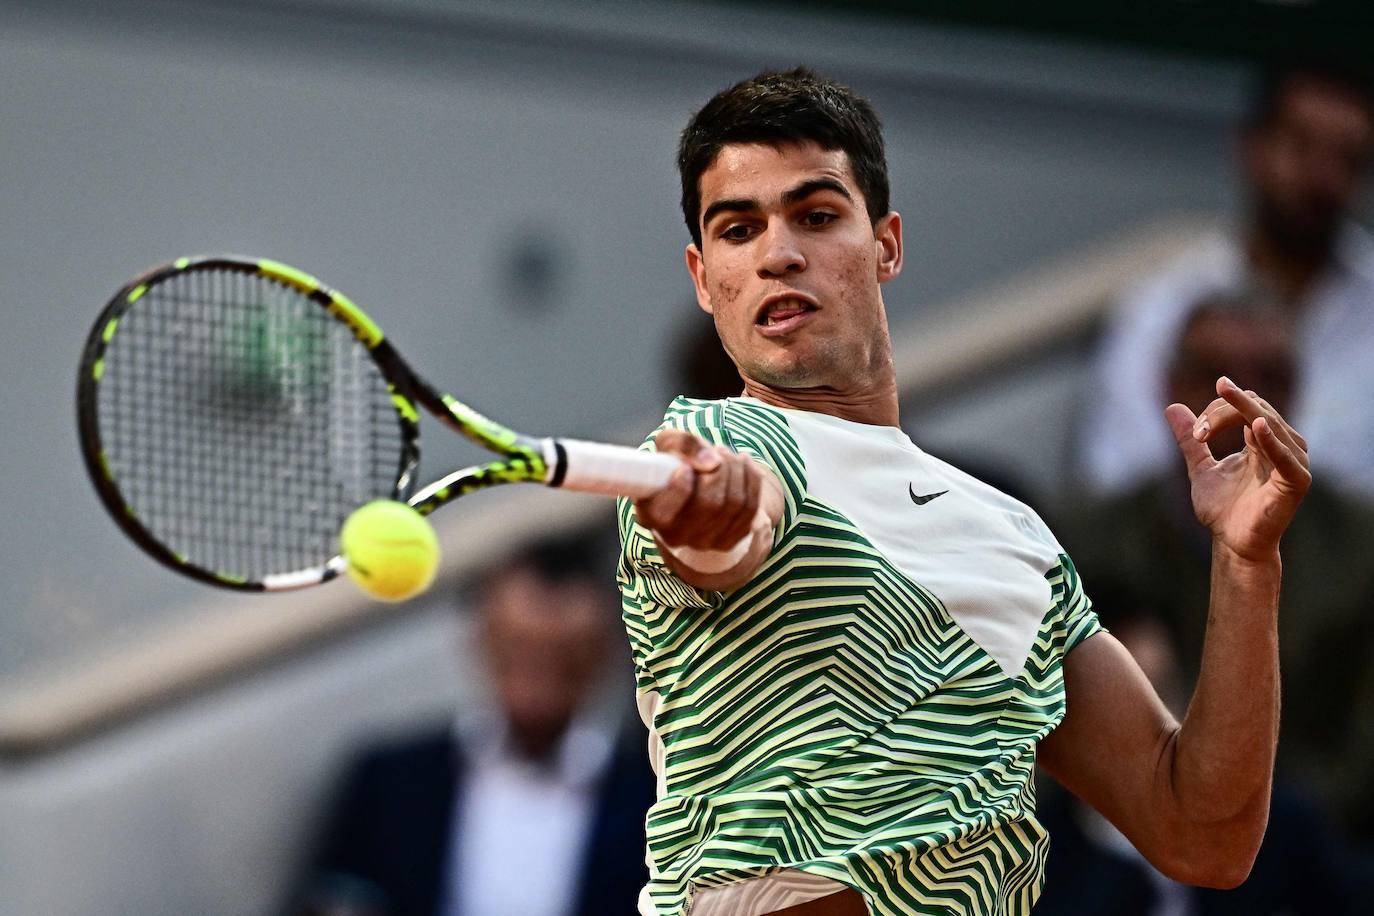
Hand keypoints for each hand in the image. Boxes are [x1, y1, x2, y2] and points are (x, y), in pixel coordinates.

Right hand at [633, 429, 764, 551]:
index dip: (679, 489)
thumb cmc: (675, 463)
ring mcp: (704, 542)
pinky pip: (750, 509)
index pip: (664, 513)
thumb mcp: (669, 444)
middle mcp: (675, 536)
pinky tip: (743, 464)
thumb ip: (683, 444)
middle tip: (718, 450)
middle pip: (710, 503)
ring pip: (734, 503)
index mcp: (650, 515)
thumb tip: (712, 462)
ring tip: (728, 455)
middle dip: (721, 468)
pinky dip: (751, 480)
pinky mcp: (728, 541)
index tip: (685, 468)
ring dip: (736, 470)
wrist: (695, 485)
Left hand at [1165, 376, 1310, 561]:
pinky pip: (1286, 455)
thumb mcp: (1201, 468)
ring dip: (1233, 420)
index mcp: (1264, 440)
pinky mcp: (1296, 481)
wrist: (1232, 543)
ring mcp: (1293, 461)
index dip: (1218, 410)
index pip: (1247, 404)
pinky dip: (1271, 440)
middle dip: (1221, 414)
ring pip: (1268, 422)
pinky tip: (1256, 426)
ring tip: (1205, 432)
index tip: (1196, 433)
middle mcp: (1283, 445)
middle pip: (1257, 408)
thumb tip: (1172, 407)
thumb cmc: (1223, 509)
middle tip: (1198, 434)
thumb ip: (1189, 439)